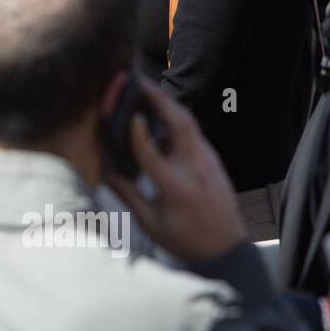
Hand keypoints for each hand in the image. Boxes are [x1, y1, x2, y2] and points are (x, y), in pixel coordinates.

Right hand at [103, 77, 246, 262]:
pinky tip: (161, 116)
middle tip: (138, 82)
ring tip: (147, 90)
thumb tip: (103, 169)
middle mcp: (195, 170)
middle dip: (159, 99)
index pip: (153, 153)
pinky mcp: (213, 160)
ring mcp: (208, 162)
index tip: (127, 115)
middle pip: (180, 124)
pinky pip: (193, 133)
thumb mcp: (150, 222)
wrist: (226, 248)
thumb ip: (126, 194)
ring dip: (168, 104)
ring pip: (189, 123)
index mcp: (176, 188)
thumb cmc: (184, 239)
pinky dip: (176, 119)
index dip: (138, 133)